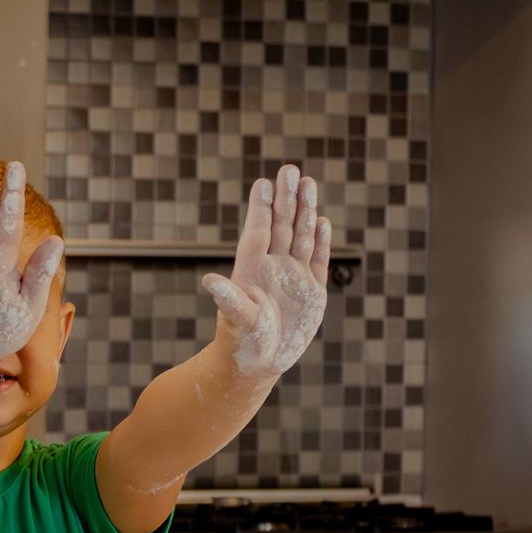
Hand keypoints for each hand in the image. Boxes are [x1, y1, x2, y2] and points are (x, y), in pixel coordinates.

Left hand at [203, 165, 330, 378]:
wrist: (258, 363)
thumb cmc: (241, 341)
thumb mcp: (237, 320)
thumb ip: (229, 299)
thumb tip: (210, 282)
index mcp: (251, 270)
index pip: (257, 232)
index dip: (261, 208)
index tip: (264, 182)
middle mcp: (272, 267)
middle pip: (281, 226)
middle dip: (286, 199)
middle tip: (290, 170)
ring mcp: (293, 276)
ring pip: (301, 236)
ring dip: (305, 211)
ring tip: (307, 183)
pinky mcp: (312, 290)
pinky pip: (318, 259)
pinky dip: (321, 241)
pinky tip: (321, 220)